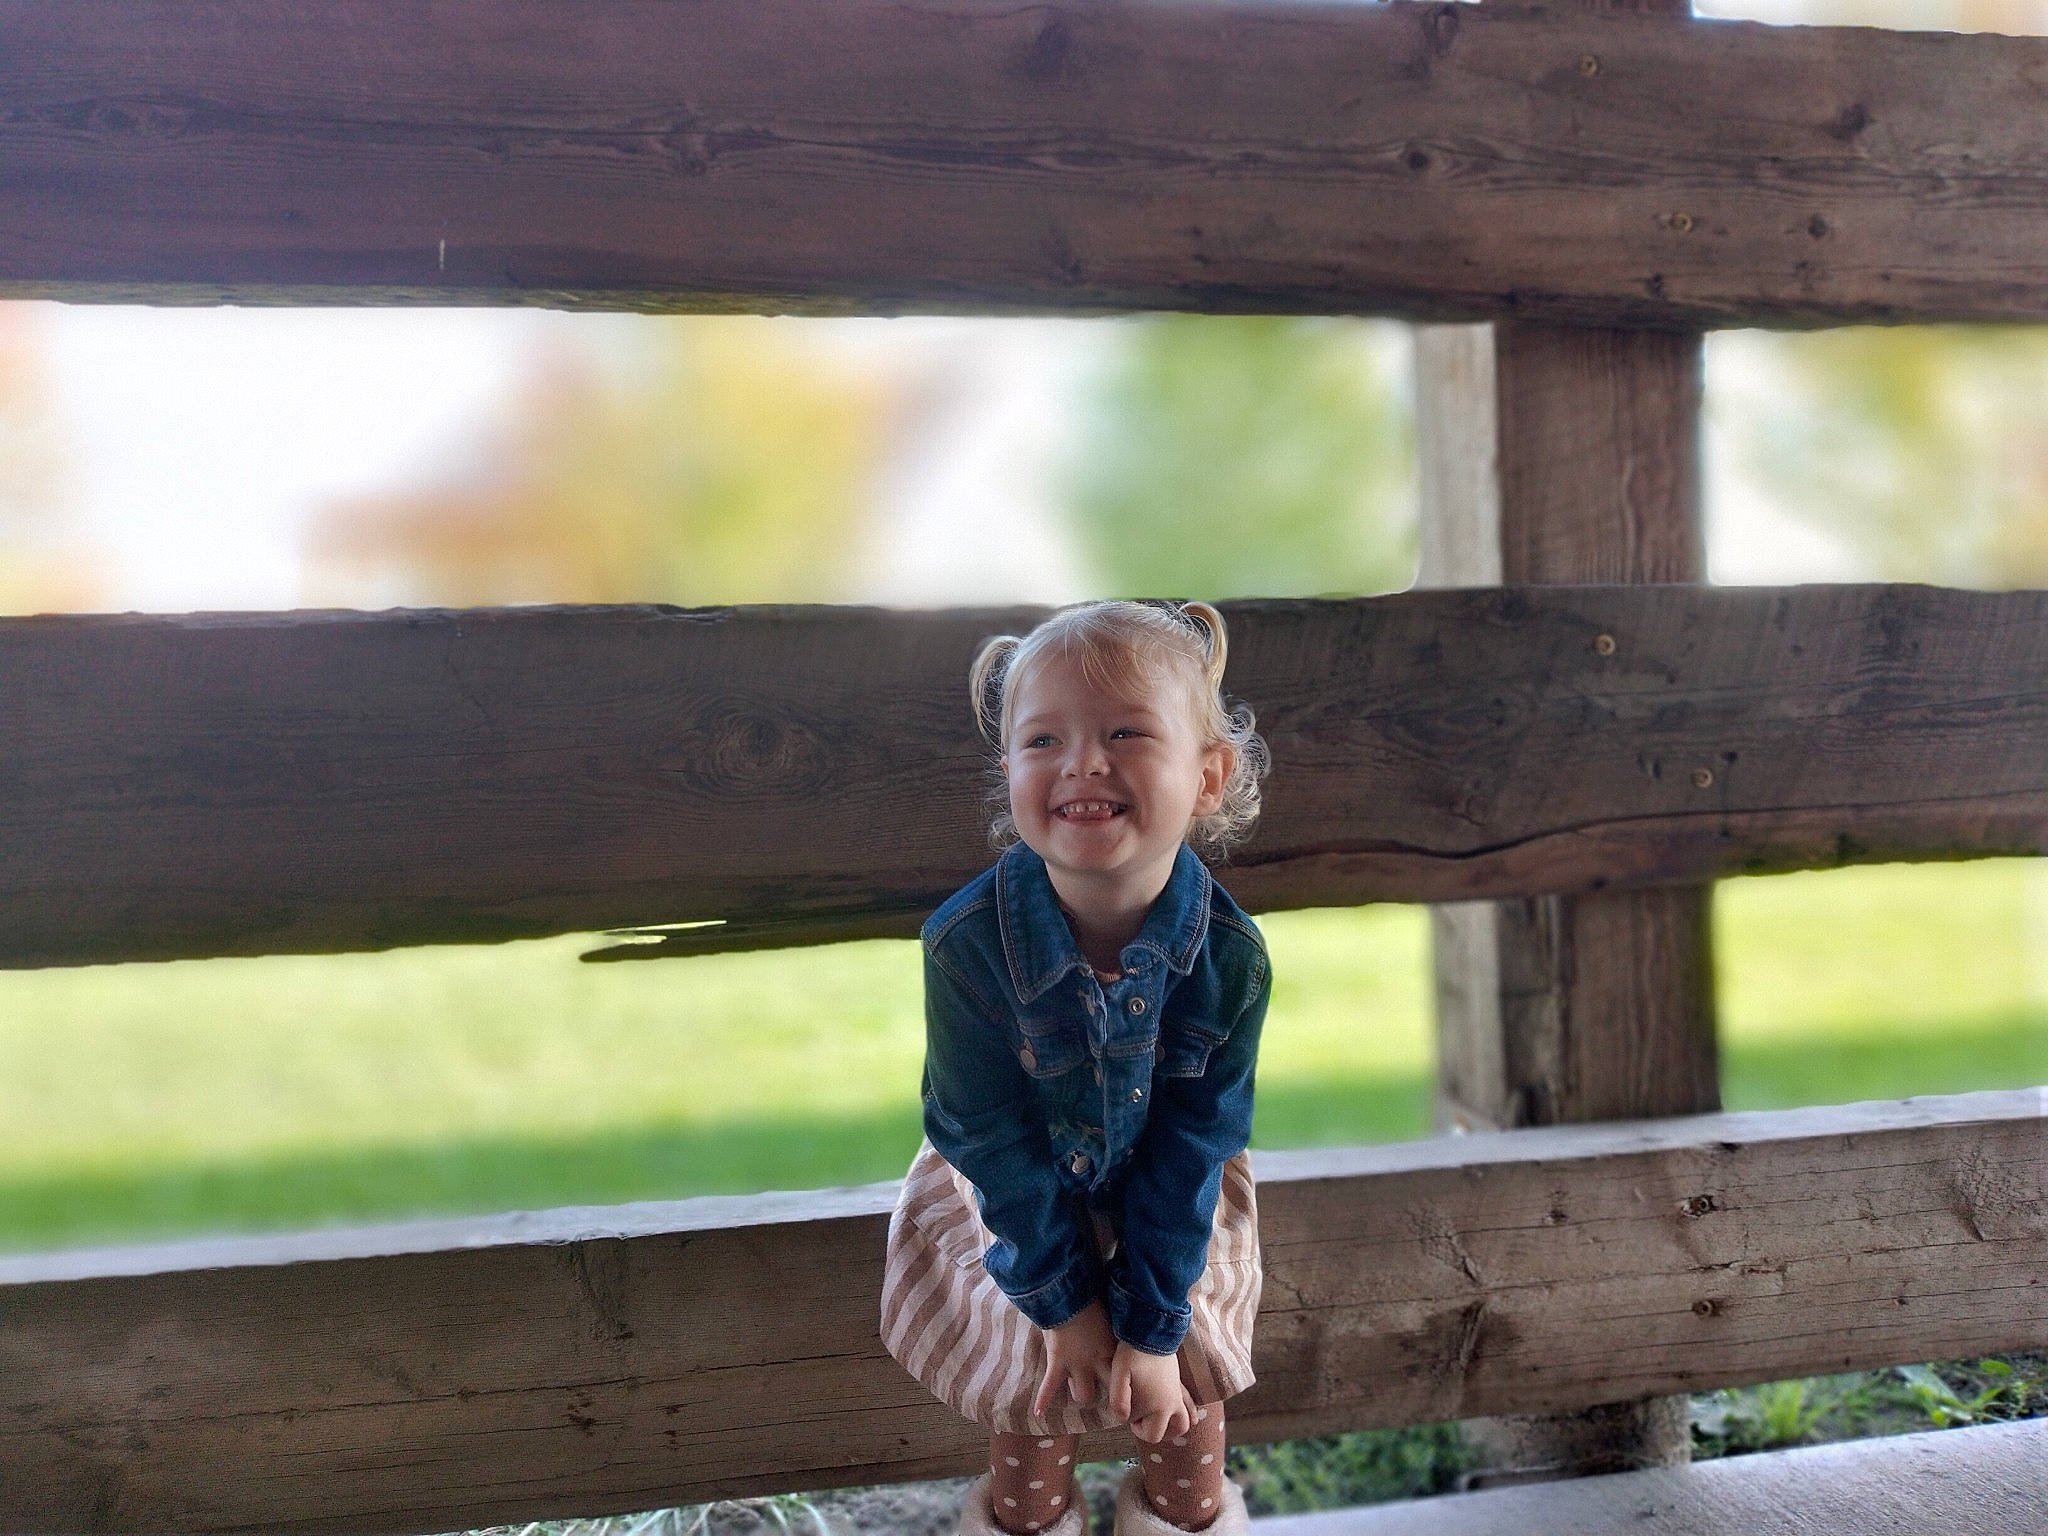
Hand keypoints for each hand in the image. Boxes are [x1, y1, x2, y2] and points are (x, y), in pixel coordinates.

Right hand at [1033, 1299, 1115, 1418]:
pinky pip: (1049, 1387)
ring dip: (1080, 1392)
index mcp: (1111, 1349)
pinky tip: (1039, 1413)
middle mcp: (1096, 1361)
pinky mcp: (1056, 1362)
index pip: (1122, 1376)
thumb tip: (1126, 1321)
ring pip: (1083, 1395)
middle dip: (1106, 1394)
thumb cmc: (1091, 1296)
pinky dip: (1043, 1400)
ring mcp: (1076, 1364)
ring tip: (1076, 1387)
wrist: (1067, 1291)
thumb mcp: (1109, 1314)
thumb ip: (1115, 1326)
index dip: (1125, 1385)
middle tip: (1105, 1393)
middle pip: (1107, 1392)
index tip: (1128, 1390)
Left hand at [1110, 1340, 1196, 1442]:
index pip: (1150, 1433)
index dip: (1136, 1428)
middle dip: (1154, 1430)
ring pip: (1184, 1423)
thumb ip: (1119, 1402)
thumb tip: (1123, 1419)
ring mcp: (1178, 1395)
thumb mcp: (1119, 1377)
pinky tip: (1186, 1417)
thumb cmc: (1132, 1355)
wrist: (1151, 1332)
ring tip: (1158, 1422)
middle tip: (1141, 1419)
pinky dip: (1189, 1415)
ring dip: (1172, 1427)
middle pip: (1170, 1432)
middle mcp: (1172, 1404)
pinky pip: (1190, 1406)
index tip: (1128, 1414)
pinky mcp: (1179, 1385)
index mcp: (1158, 1407)